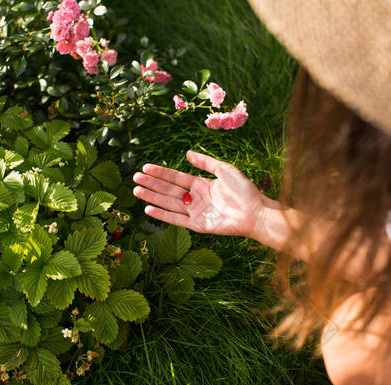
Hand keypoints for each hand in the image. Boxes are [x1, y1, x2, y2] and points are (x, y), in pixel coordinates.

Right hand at [133, 150, 277, 236]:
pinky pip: (176, 220)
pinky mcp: (198, 226)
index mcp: (201, 185)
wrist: (255, 211)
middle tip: (134, 178)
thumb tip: (187, 153)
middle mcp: (195, 199)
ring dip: (152, 197)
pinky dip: (162, 215)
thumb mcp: (224, 170)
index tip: (145, 168)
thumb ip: (205, 162)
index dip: (161, 173)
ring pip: (169, 203)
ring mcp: (195, 213)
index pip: (176, 178)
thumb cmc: (244, 190)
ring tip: (136, 191)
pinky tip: (149, 208)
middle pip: (169, 190)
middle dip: (152, 184)